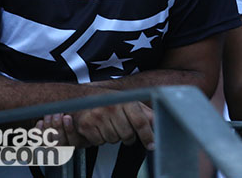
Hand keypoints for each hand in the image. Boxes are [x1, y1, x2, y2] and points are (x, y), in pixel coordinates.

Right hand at [37, 102, 154, 149]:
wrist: (81, 97)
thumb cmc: (109, 101)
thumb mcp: (128, 102)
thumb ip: (145, 113)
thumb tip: (160, 122)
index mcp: (125, 101)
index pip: (140, 122)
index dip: (147, 135)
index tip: (152, 145)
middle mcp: (111, 107)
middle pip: (127, 135)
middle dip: (129, 137)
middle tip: (126, 132)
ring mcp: (97, 116)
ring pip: (113, 140)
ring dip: (114, 137)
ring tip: (111, 126)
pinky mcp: (85, 126)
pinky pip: (99, 142)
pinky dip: (101, 139)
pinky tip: (100, 128)